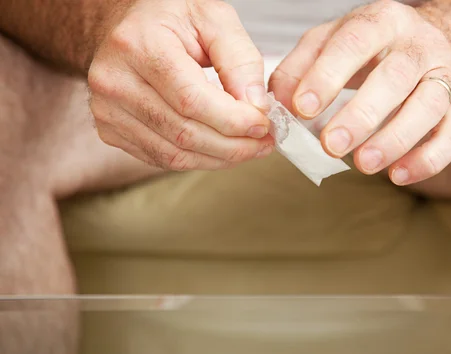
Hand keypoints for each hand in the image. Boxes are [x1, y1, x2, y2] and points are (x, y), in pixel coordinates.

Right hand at [88, 0, 273, 169]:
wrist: (127, 25)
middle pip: (184, 132)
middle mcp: (114, 80)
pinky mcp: (110, 129)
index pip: (192, 100)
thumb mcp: (213, 19)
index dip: (233, 121)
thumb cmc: (170, 17)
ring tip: (248, 148)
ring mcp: (107, 109)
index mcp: (139, 45)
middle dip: (233, 145)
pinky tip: (221, 150)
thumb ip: (240, 60)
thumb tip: (256, 107)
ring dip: (219, 158)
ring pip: (174, 154)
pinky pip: (161, 158)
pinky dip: (198, 160)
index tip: (263, 125)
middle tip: (263, 142)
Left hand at [270, 0, 450, 184]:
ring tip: (363, 164)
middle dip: (362, 115)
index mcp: (382, 21)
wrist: (437, 40)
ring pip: (428, 107)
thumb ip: (301, 65)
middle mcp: (418, 45)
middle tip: (330, 145)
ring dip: (396, 139)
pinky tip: (399, 176)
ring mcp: (445, 76)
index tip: (304, 108)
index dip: (328, 75)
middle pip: (395, 78)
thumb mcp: (332, 40)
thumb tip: (280, 102)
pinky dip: (429, 160)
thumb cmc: (374, 47)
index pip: (356, 42)